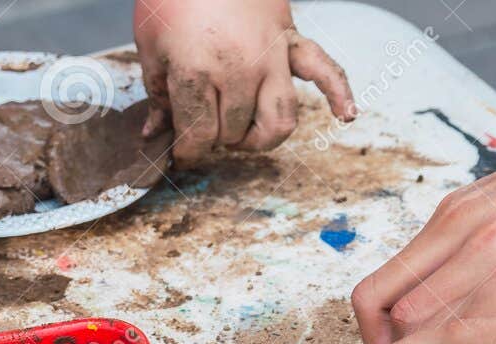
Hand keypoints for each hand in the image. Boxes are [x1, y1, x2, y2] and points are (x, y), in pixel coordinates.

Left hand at [135, 0, 354, 165]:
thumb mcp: (149, 44)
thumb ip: (158, 94)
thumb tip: (156, 135)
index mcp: (197, 71)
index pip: (198, 137)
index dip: (187, 151)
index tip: (181, 151)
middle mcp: (239, 70)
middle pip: (234, 133)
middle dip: (216, 138)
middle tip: (203, 125)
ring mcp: (271, 57)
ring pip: (279, 121)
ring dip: (261, 137)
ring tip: (244, 133)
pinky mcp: (291, 40)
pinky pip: (324, 70)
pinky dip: (339, 94)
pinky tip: (346, 115)